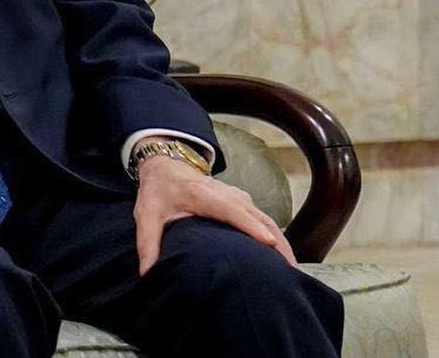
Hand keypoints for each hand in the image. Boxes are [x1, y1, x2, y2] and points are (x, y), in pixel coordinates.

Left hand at [132, 154, 296, 275]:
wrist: (166, 166)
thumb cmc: (158, 191)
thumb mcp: (147, 215)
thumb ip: (147, 242)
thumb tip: (147, 272)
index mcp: (204, 195)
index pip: (232, 210)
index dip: (251, 226)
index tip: (269, 243)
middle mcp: (227, 194)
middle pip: (257, 217)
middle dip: (275, 241)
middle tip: (289, 270)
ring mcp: (238, 197)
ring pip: (265, 218)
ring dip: (280, 241)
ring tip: (291, 268)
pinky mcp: (243, 202)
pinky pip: (264, 219)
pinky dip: (275, 235)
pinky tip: (283, 255)